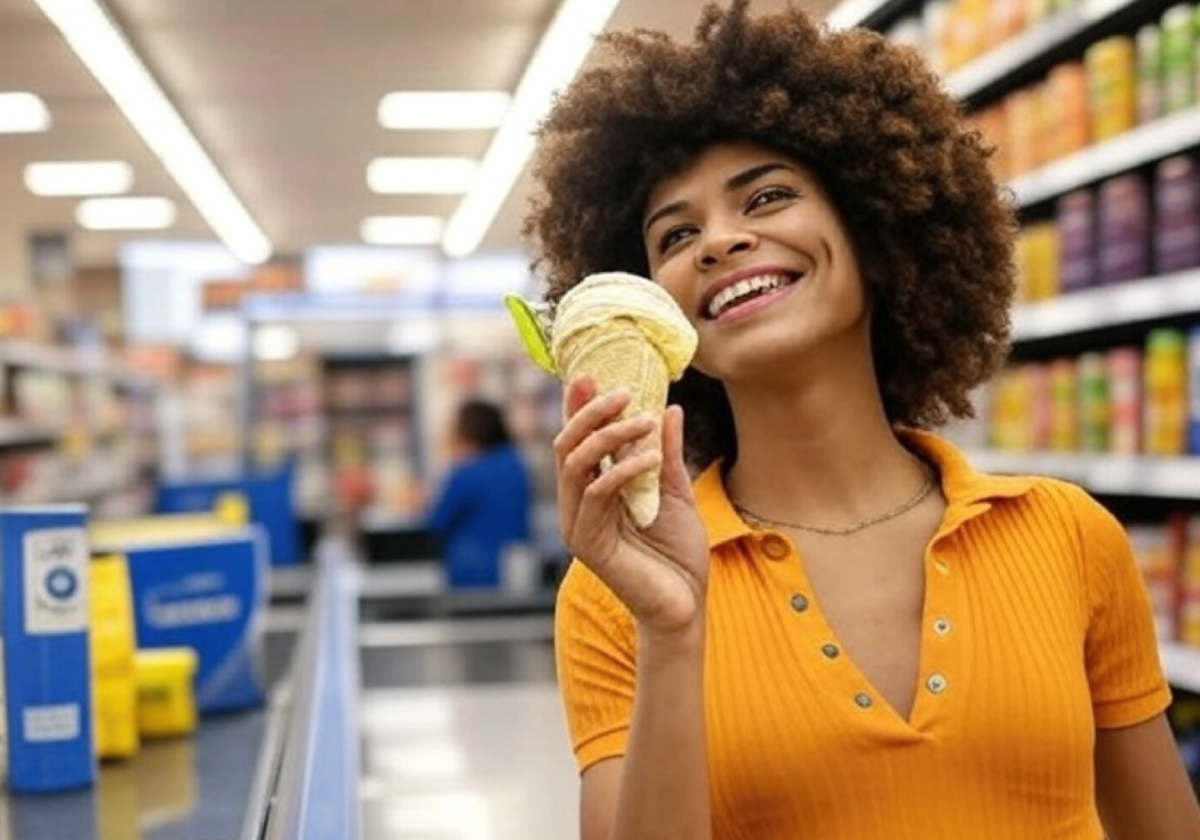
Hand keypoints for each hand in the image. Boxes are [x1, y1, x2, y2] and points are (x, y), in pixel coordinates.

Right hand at [554, 376, 709, 636]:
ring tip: (642, 420)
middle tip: (622, 390)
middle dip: (591, 412)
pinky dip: (621, 469)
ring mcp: (578, 523)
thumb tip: (668, 408)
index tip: (590, 374)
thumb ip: (667, 453)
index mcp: (595, 489)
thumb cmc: (678, 554)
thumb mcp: (676, 492)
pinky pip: (596, 494)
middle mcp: (578, 503)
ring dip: (609, 435)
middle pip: (568, 444)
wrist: (684, 604)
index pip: (580, 439)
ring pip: (576, 463)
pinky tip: (650, 458)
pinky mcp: (587, 542)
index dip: (580, 407)